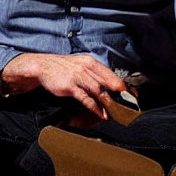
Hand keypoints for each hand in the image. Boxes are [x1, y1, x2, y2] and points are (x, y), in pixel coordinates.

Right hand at [0, 53, 126, 118]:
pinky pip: (86, 98)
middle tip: (128, 106)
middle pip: (108, 83)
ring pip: (99, 91)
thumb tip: (109, 84)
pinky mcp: (70, 86)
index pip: (111, 75)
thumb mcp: (81, 66)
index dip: (122, 85)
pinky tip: (101, 113)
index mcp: (91, 62)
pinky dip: (95, 107)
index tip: (132, 94)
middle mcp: (86, 67)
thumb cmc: (63, 67)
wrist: (43, 66)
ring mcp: (78, 76)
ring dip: (109, 103)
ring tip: (117, 112)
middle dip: (119, 95)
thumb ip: (94, 74)